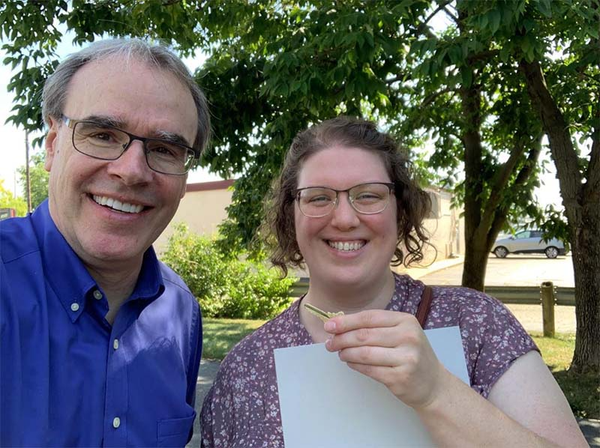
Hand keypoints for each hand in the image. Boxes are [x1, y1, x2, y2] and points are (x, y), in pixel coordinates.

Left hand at [324, 310, 445, 409]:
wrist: (434, 385)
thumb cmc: (411, 355)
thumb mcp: (401, 334)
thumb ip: (375, 327)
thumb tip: (340, 325)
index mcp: (406, 321)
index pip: (369, 317)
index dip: (346, 321)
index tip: (329, 326)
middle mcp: (408, 337)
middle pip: (364, 335)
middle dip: (341, 338)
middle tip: (329, 343)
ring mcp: (406, 358)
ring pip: (364, 353)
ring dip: (346, 353)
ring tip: (339, 353)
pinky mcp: (400, 377)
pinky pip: (369, 369)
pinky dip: (355, 365)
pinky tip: (350, 363)